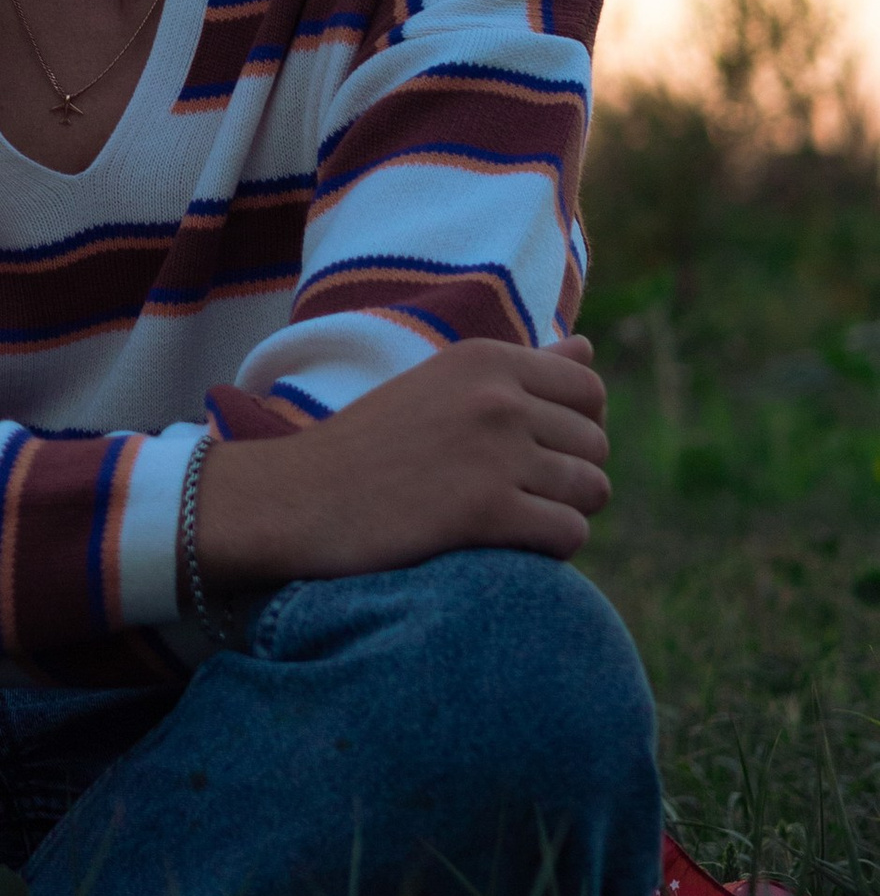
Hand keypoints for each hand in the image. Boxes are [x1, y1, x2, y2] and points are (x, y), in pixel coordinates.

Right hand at [194, 333, 609, 593]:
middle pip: (595, 443)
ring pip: (591, 489)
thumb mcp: (441, 385)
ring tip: (519, 520)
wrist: (299, 497)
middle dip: (573, 475)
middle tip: (522, 494)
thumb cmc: (370, 445)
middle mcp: (497, 397)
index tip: (542, 452)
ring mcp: (494, 453)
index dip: (578, 427)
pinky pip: (570, 532)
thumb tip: (588, 347)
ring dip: (566, 512)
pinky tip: (512, 546)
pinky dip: (553, 548)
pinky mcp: (487, 511)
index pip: (588, 389)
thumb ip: (521, 366)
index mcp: (485, 358)